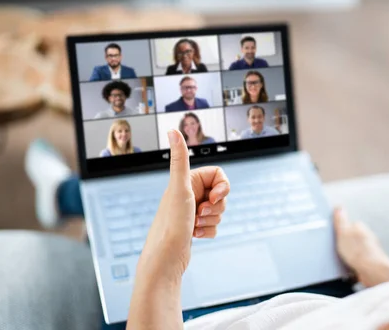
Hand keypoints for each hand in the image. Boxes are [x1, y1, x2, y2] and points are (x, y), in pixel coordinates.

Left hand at [137, 129, 229, 281]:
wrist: (166, 259)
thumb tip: (172, 130)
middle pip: (222, 194)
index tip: (214, 198)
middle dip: (216, 207)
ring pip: (219, 211)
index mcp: (186, 180)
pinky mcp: (195, 227)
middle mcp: (189, 193)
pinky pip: (214, 226)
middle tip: (199, 214)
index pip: (219, 175)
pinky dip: (208, 232)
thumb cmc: (171, 223)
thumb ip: (179, 159)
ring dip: (211, 221)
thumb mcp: (179, 187)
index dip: (222, 187)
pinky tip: (194, 236)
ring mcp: (192, 211)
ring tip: (194, 226)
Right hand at [334, 207, 388, 286]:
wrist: (372, 271)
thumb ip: (340, 219)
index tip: (333, 234)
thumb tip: (338, 206)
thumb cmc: (359, 252)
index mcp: (360, 227)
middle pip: (350, 237)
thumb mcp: (343, 232)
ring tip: (340, 258)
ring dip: (347, 253)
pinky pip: (355, 261)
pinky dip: (351, 263)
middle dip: (343, 242)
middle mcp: (366, 237)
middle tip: (335, 247)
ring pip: (353, 249)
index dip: (339, 229)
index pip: (348, 224)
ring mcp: (368, 250)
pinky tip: (347, 266)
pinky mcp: (367, 262)